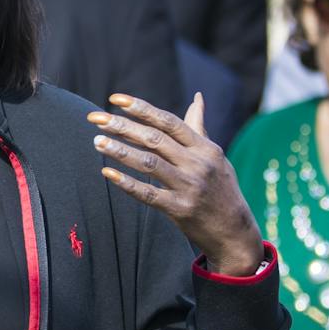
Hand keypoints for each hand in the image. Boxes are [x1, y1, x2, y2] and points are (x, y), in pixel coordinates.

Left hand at [89, 92, 263, 275]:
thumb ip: (199, 128)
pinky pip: (148, 193)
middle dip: (122, 126)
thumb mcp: (215, 156)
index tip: (115, 98)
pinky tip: (107, 172)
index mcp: (204, 147)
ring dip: (120, 151)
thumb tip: (197, 98)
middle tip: (95, 118)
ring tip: (97, 141)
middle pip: (154, 139)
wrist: (234, 231)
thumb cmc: (221, 188)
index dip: (141, 108)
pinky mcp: (179, 209)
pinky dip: (126, 183)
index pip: (168, 122)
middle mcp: (197, 164)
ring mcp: (188, 186)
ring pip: (149, 163)